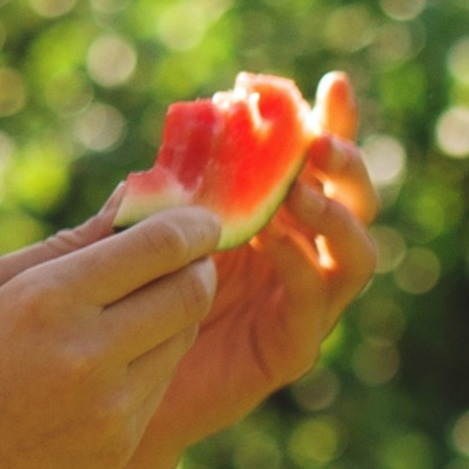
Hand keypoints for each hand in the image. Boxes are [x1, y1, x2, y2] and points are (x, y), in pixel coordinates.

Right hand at [0, 203, 223, 468]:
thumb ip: (63, 245)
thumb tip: (129, 200)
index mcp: (47, 300)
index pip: (160, 247)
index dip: (194, 225)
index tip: (199, 218)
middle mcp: (89, 353)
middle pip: (191, 291)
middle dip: (197, 265)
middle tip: (182, 257)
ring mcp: (111, 407)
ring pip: (183, 338)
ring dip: (173, 313)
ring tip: (131, 310)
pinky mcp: (119, 445)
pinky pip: (159, 384)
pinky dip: (148, 361)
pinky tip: (105, 363)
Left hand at [148, 74, 381, 453]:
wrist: (114, 386)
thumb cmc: (128, 300)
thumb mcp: (144, 232)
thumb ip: (164, 195)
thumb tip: (171, 146)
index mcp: (274, 216)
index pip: (316, 163)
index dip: (331, 122)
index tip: (332, 83)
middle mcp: (299, 255)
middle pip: (353, 202)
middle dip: (345, 165)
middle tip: (318, 142)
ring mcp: (302, 303)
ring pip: (354, 254)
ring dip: (334, 216)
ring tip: (302, 190)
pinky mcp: (290, 348)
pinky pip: (313, 305)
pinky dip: (300, 267)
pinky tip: (273, 239)